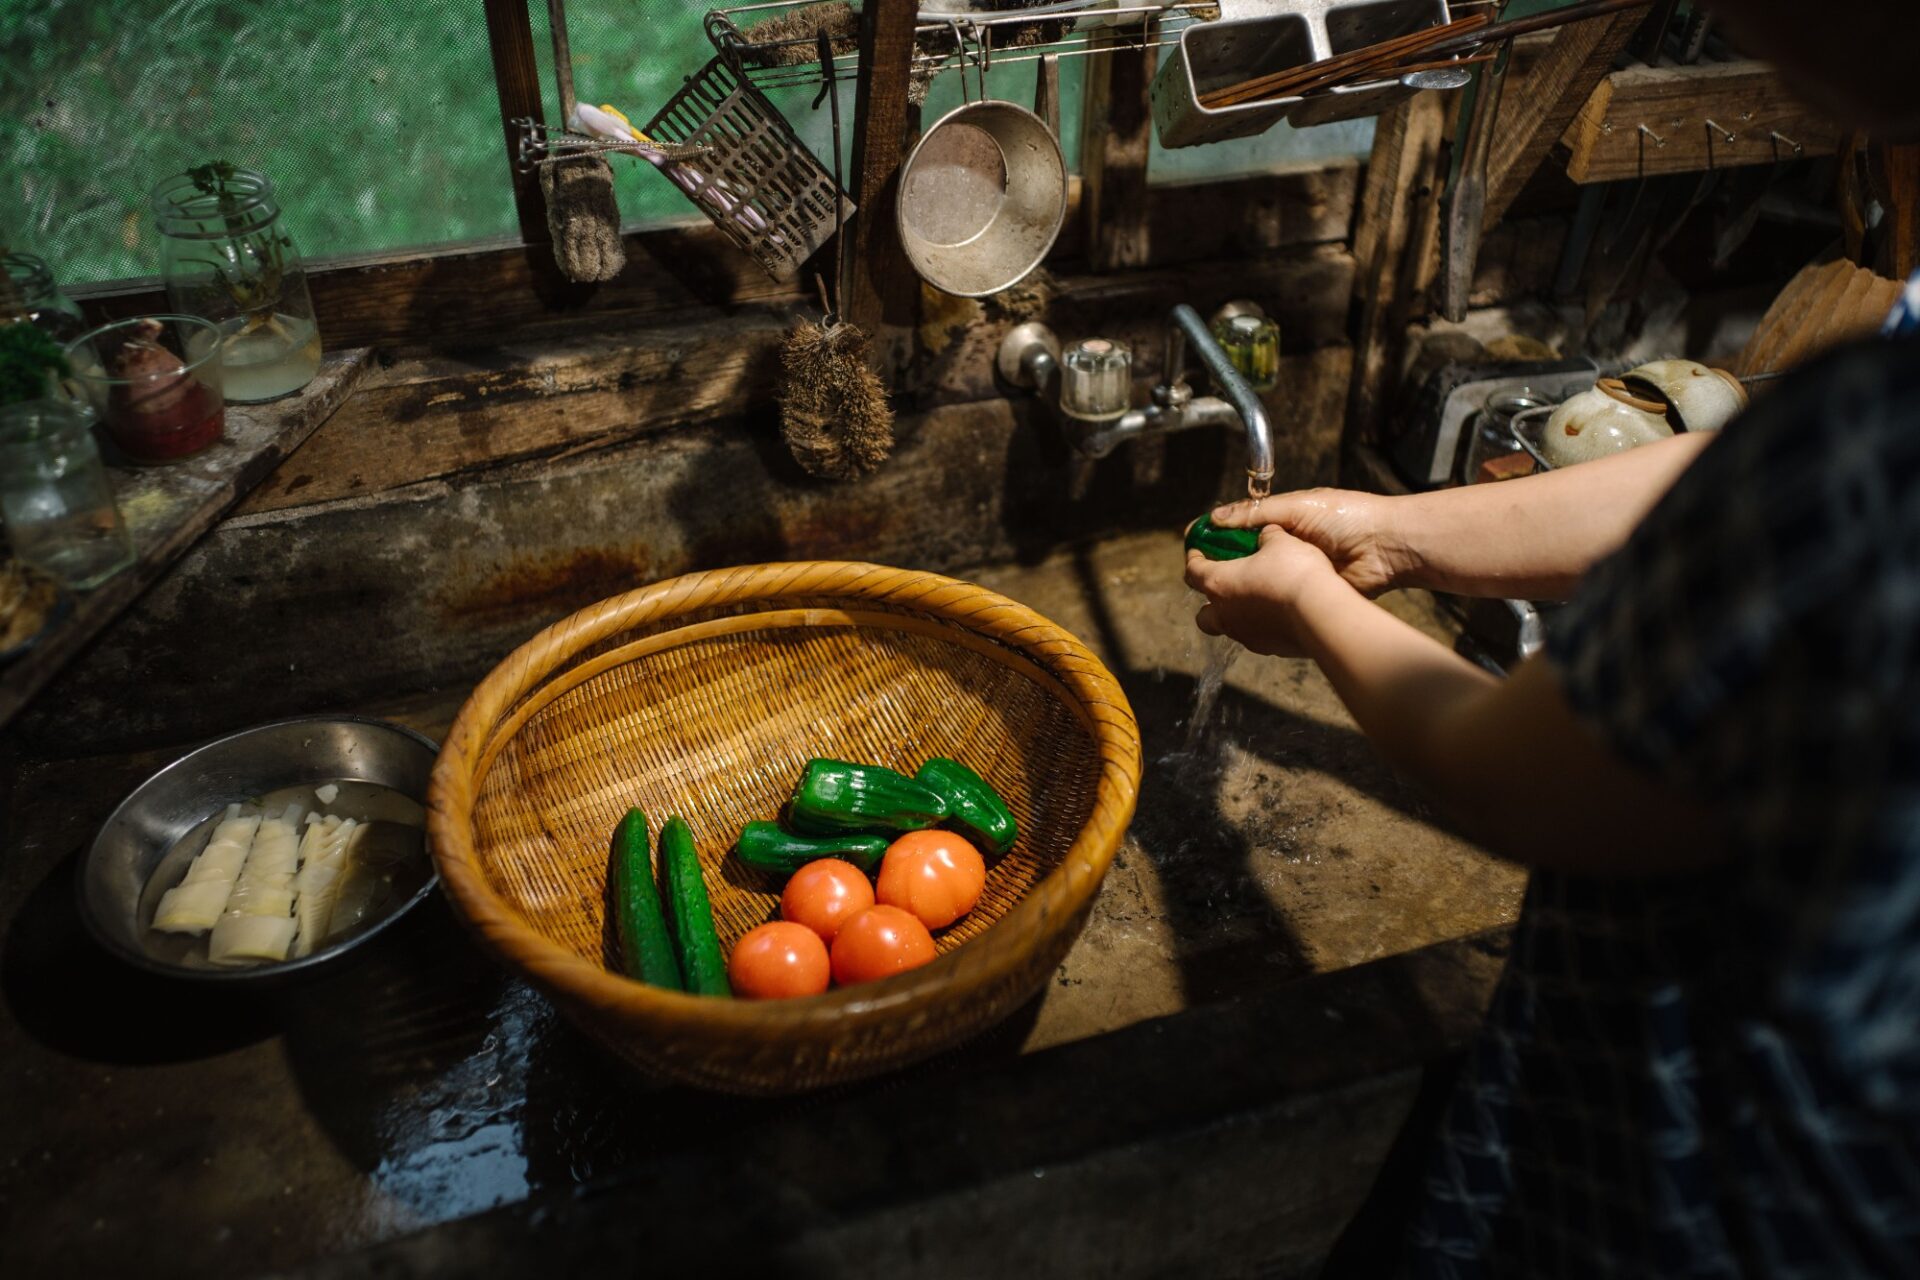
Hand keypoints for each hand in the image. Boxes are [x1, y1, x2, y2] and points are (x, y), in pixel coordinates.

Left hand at [1185, 525, 1354, 657]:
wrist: (1321, 613)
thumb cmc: (1294, 572)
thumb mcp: (1281, 542)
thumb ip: (1268, 536)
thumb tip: (1267, 533)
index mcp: (1219, 584)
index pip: (1193, 571)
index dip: (1194, 558)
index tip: (1198, 551)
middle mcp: (1226, 614)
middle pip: (1203, 614)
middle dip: (1209, 601)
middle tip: (1226, 586)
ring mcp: (1246, 635)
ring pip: (1230, 628)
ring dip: (1237, 615)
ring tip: (1256, 600)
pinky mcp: (1268, 648)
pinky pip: (1258, 636)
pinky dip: (1263, 626)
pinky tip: (1280, 614)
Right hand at [1209, 488, 1410, 596]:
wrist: (1387, 547)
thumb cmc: (1347, 517)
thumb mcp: (1297, 507)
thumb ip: (1256, 513)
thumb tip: (1216, 518)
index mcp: (1282, 521)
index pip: (1239, 528)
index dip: (1215, 534)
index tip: (1191, 541)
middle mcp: (1285, 548)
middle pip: (1244, 557)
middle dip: (1222, 564)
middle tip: (1197, 574)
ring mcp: (1295, 573)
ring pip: (1258, 581)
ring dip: (1240, 585)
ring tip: (1214, 593)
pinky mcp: (1307, 595)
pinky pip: (1278, 600)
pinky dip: (1263, 603)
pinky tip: (1243, 608)